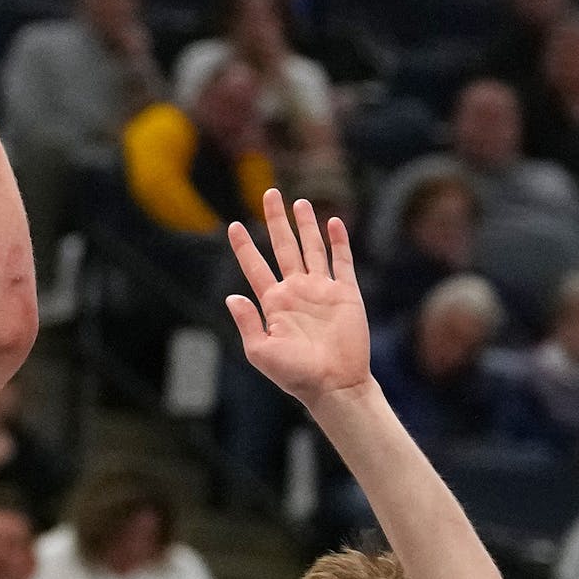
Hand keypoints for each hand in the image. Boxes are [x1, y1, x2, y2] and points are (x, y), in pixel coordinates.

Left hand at [225, 189, 370, 408]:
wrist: (333, 384)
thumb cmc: (295, 374)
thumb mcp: (260, 351)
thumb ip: (247, 322)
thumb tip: (232, 296)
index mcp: (274, 303)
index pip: (255, 266)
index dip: (244, 246)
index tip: (234, 225)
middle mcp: (296, 291)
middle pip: (284, 247)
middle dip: (277, 220)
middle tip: (270, 193)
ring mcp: (322, 290)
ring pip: (312, 249)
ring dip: (306, 226)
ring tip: (300, 203)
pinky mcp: (346, 294)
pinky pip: (342, 262)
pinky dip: (338, 242)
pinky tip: (334, 223)